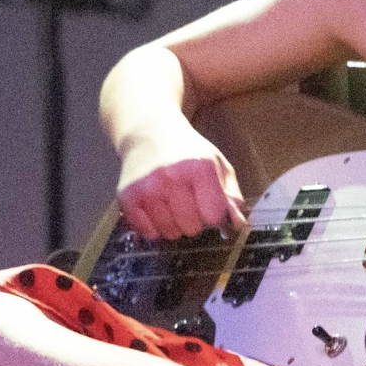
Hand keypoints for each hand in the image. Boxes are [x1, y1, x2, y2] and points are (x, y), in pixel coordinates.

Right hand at [114, 119, 246, 239]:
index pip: (214, 215)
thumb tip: (237, 223)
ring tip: (171, 202)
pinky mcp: (127, 196)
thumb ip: (231, 194)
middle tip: (188, 200)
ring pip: (170, 233)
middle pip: (192, 227)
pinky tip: (156, 208)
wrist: (148, 132)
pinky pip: (148, 232)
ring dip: (174, 224)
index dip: (214, 214)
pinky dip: (154, 227)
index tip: (209, 203)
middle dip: (194, 220)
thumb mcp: (217, 164)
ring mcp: (147, 187)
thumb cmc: (186, 151)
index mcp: (199, 166)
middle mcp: (171, 176)